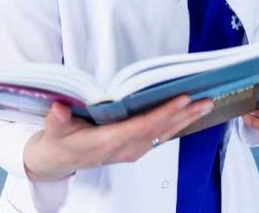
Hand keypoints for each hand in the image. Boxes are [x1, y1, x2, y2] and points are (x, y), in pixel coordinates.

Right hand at [23, 95, 213, 180]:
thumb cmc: (60, 141)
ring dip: (185, 120)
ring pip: (163, 134)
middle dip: (183, 115)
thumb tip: (59, 109)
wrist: (59, 160)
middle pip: (160, 130)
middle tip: (204, 100)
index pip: (142, 126)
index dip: (163, 113)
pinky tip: (188, 116)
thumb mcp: (54, 129)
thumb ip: (57, 120)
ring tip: (204, 105)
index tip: (181, 99)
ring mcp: (131, 150)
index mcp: (108, 142)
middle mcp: (124, 148)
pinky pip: (159, 137)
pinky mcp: (134, 149)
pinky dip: (176, 125)